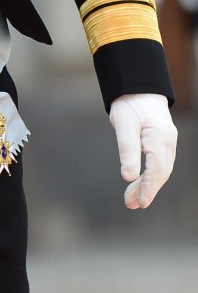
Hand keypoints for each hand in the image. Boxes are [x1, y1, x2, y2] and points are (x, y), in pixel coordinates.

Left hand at [109, 92, 176, 208]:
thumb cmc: (130, 105)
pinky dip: (149, 177)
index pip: (157, 169)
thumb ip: (127, 150)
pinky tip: (138, 185)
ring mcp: (167, 143)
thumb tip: (128, 177)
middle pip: (161, 173)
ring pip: (161, 170)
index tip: (140, 203)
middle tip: (131, 205)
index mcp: (159, 138)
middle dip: (147, 191)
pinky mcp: (162, 143)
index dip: (149, 188)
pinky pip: (159, 164)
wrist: (139, 88)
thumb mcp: (124, 126)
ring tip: (131, 200)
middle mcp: (167, 142)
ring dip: (147, 186)